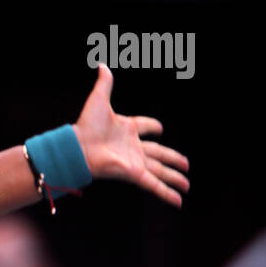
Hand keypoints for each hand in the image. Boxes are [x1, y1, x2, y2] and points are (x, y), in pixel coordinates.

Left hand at [72, 64, 189, 206]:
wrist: (78, 146)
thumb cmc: (85, 125)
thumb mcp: (98, 100)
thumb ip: (104, 84)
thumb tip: (102, 65)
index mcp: (126, 129)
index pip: (145, 127)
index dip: (152, 126)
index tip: (159, 128)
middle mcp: (132, 147)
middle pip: (159, 154)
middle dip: (173, 160)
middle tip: (186, 165)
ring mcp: (135, 162)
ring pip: (160, 171)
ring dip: (175, 178)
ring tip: (187, 185)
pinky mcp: (134, 174)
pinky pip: (154, 185)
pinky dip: (166, 193)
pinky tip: (179, 201)